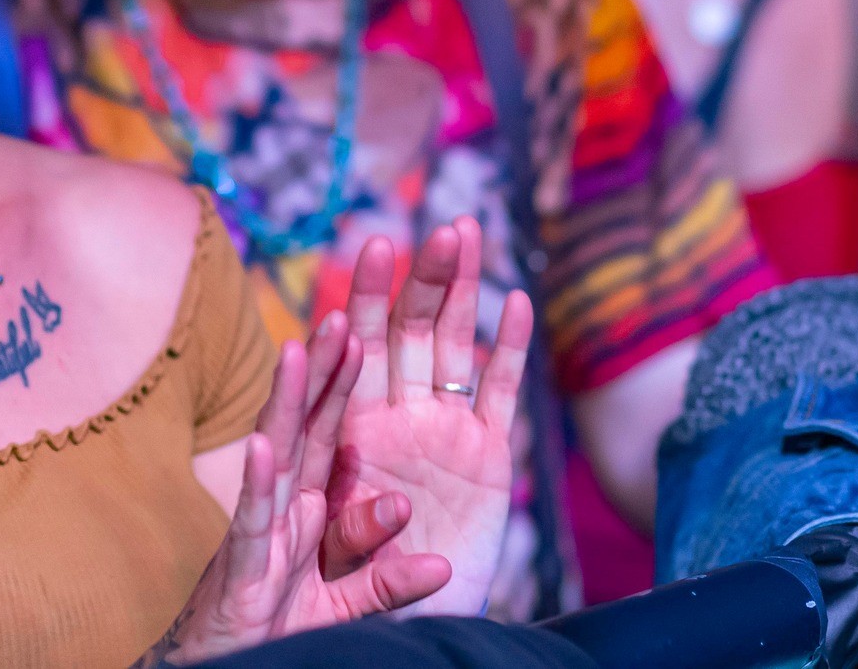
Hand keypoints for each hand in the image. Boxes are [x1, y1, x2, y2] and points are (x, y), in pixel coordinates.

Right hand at [158, 314, 451, 664]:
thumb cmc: (282, 631)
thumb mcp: (350, 606)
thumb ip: (390, 581)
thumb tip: (440, 566)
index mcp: (307, 503)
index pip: (331, 429)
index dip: (345, 379)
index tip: (363, 325)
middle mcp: (281, 502)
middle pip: (305, 422)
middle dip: (322, 368)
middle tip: (343, 312)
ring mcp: (260, 528)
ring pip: (276, 452)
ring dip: (286, 401)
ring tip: (298, 350)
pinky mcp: (242, 565)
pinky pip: (251, 518)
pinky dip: (257, 482)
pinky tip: (262, 445)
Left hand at [326, 217, 534, 616]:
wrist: (402, 632)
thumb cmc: (349, 594)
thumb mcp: (341, 562)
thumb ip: (365, 534)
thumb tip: (392, 508)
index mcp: (348, 431)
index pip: (353, 356)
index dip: (365, 305)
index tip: (370, 251)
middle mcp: (396, 421)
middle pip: (406, 335)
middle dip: (419, 280)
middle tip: (435, 228)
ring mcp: (443, 432)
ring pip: (451, 346)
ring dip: (460, 291)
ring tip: (466, 232)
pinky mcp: (487, 459)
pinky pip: (499, 394)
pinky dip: (508, 350)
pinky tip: (516, 302)